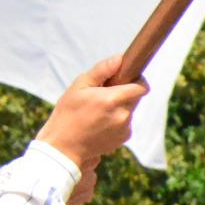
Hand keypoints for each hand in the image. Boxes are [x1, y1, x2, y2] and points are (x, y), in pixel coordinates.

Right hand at [35, 55, 146, 202]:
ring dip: (118, 107)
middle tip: (102, 95)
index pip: (141, 87)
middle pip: (135, 98)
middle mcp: (124, 114)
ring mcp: (125, 128)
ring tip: (96, 112)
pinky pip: (125, 123)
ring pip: (129, 110)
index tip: (127, 77)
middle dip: (123, 93)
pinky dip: (116, 121)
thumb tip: (120, 58)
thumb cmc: (67, 113)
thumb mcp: (79, 87)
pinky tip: (98, 124)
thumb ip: (101, 71)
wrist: (63, 146)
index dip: (137, 80)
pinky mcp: (124, 138)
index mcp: (113, 99)